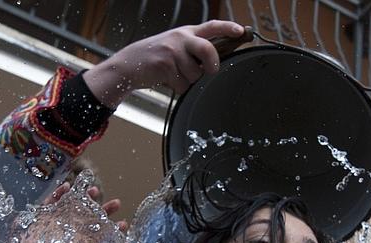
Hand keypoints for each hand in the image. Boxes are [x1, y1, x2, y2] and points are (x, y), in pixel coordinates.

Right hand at [6, 179, 127, 242]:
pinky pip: (51, 201)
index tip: (123, 224)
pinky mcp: (41, 216)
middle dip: (105, 209)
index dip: (113, 228)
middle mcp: (71, 231)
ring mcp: (57, 222)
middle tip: (116, 204)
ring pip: (74, 205)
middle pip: (92, 217)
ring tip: (94, 191)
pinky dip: (58, 194)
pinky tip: (66, 188)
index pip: (101, 234)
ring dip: (84, 196)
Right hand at [82, 21, 251, 107]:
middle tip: (210, 70)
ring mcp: (173, 51)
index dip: (228, 28)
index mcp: (186, 32)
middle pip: (208, 50)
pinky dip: (177, 88)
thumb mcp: (175, 46)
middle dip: (212, 64)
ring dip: (187, 80)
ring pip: (195, 74)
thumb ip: (193, 50)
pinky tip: (166, 80)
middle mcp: (181, 38)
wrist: (129, 65)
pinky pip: (182, 84)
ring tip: (174, 75)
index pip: (212, 26)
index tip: (242, 31)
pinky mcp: (165, 65)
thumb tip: (214, 63)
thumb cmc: (155, 58)